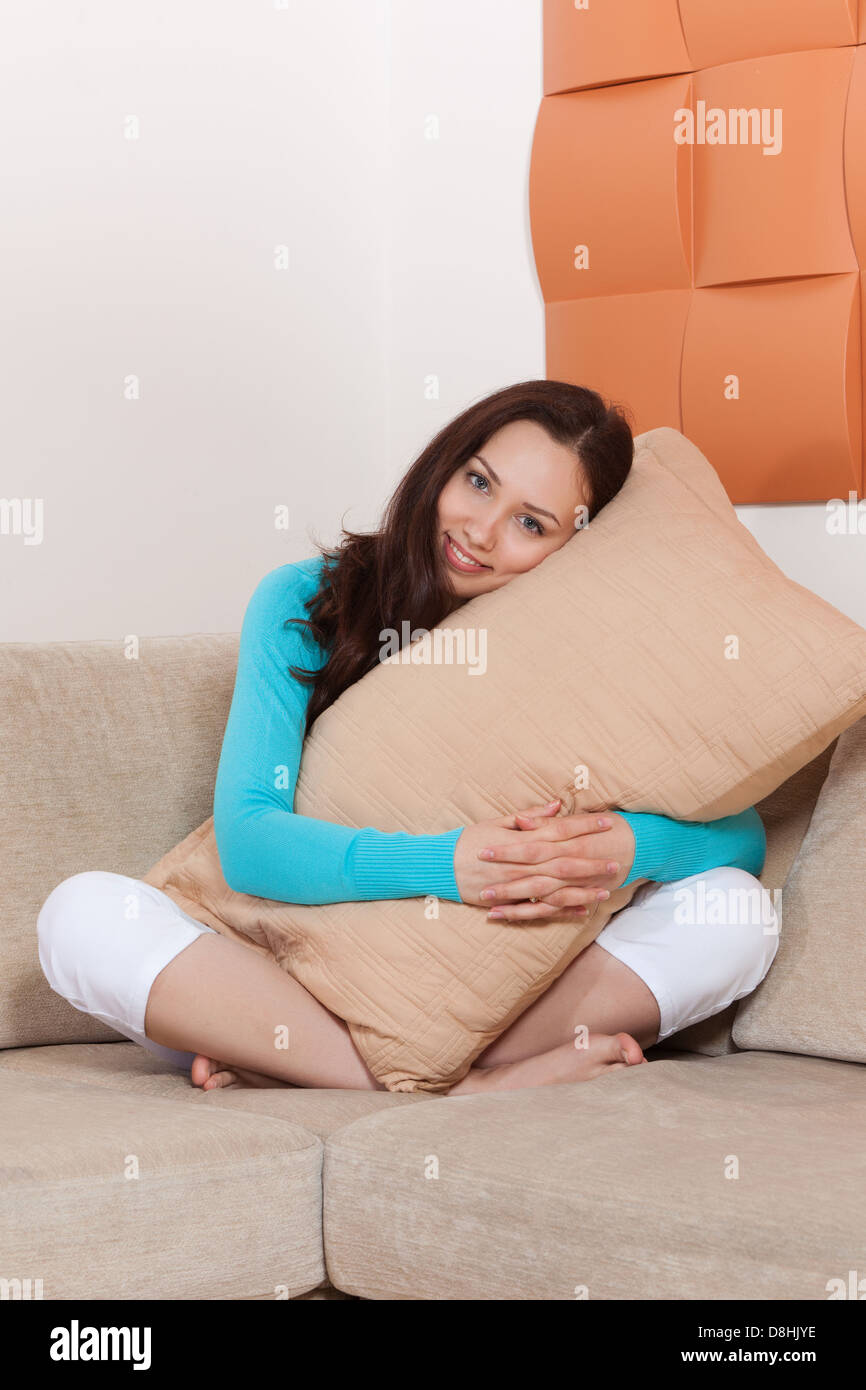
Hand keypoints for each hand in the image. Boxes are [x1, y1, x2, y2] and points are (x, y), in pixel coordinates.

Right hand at [453, 798, 625, 916]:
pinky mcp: (511, 902)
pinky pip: (541, 910)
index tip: (606, 823)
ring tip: (605, 891)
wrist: (442, 866)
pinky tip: (581, 912)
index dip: (584, 827)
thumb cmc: (470, 841)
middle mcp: (524, 863)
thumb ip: (530, 817)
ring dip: (582, 891)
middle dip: (591, 862)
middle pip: (564, 862)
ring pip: (557, 890)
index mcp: (523, 840)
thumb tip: (556, 807)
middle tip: (616, 861)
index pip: (560, 831)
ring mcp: (518, 885)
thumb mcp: (498, 822)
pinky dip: (562, 911)